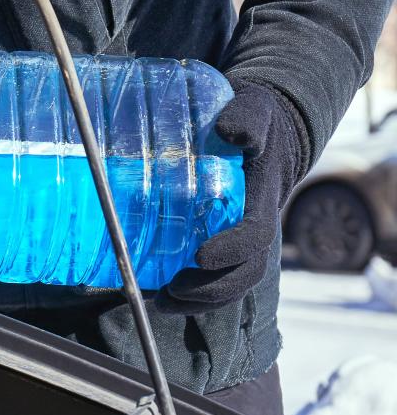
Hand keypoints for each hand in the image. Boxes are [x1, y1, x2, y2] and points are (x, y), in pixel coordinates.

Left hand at [156, 80, 307, 313]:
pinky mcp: (217, 244)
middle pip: (240, 276)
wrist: (261, 136)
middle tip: (171, 292)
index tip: (200, 256)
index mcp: (261, 204)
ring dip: (194, 301)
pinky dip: (186, 293)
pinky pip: (208, 278)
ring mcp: (236, 242)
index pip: (253, 238)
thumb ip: (247, 118)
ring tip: (159, 303)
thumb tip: (228, 129)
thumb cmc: (253, 123)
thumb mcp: (255, 111)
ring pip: (225, 285)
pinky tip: (154, 293)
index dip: (231, 251)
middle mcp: (251, 231)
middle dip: (209, 291)